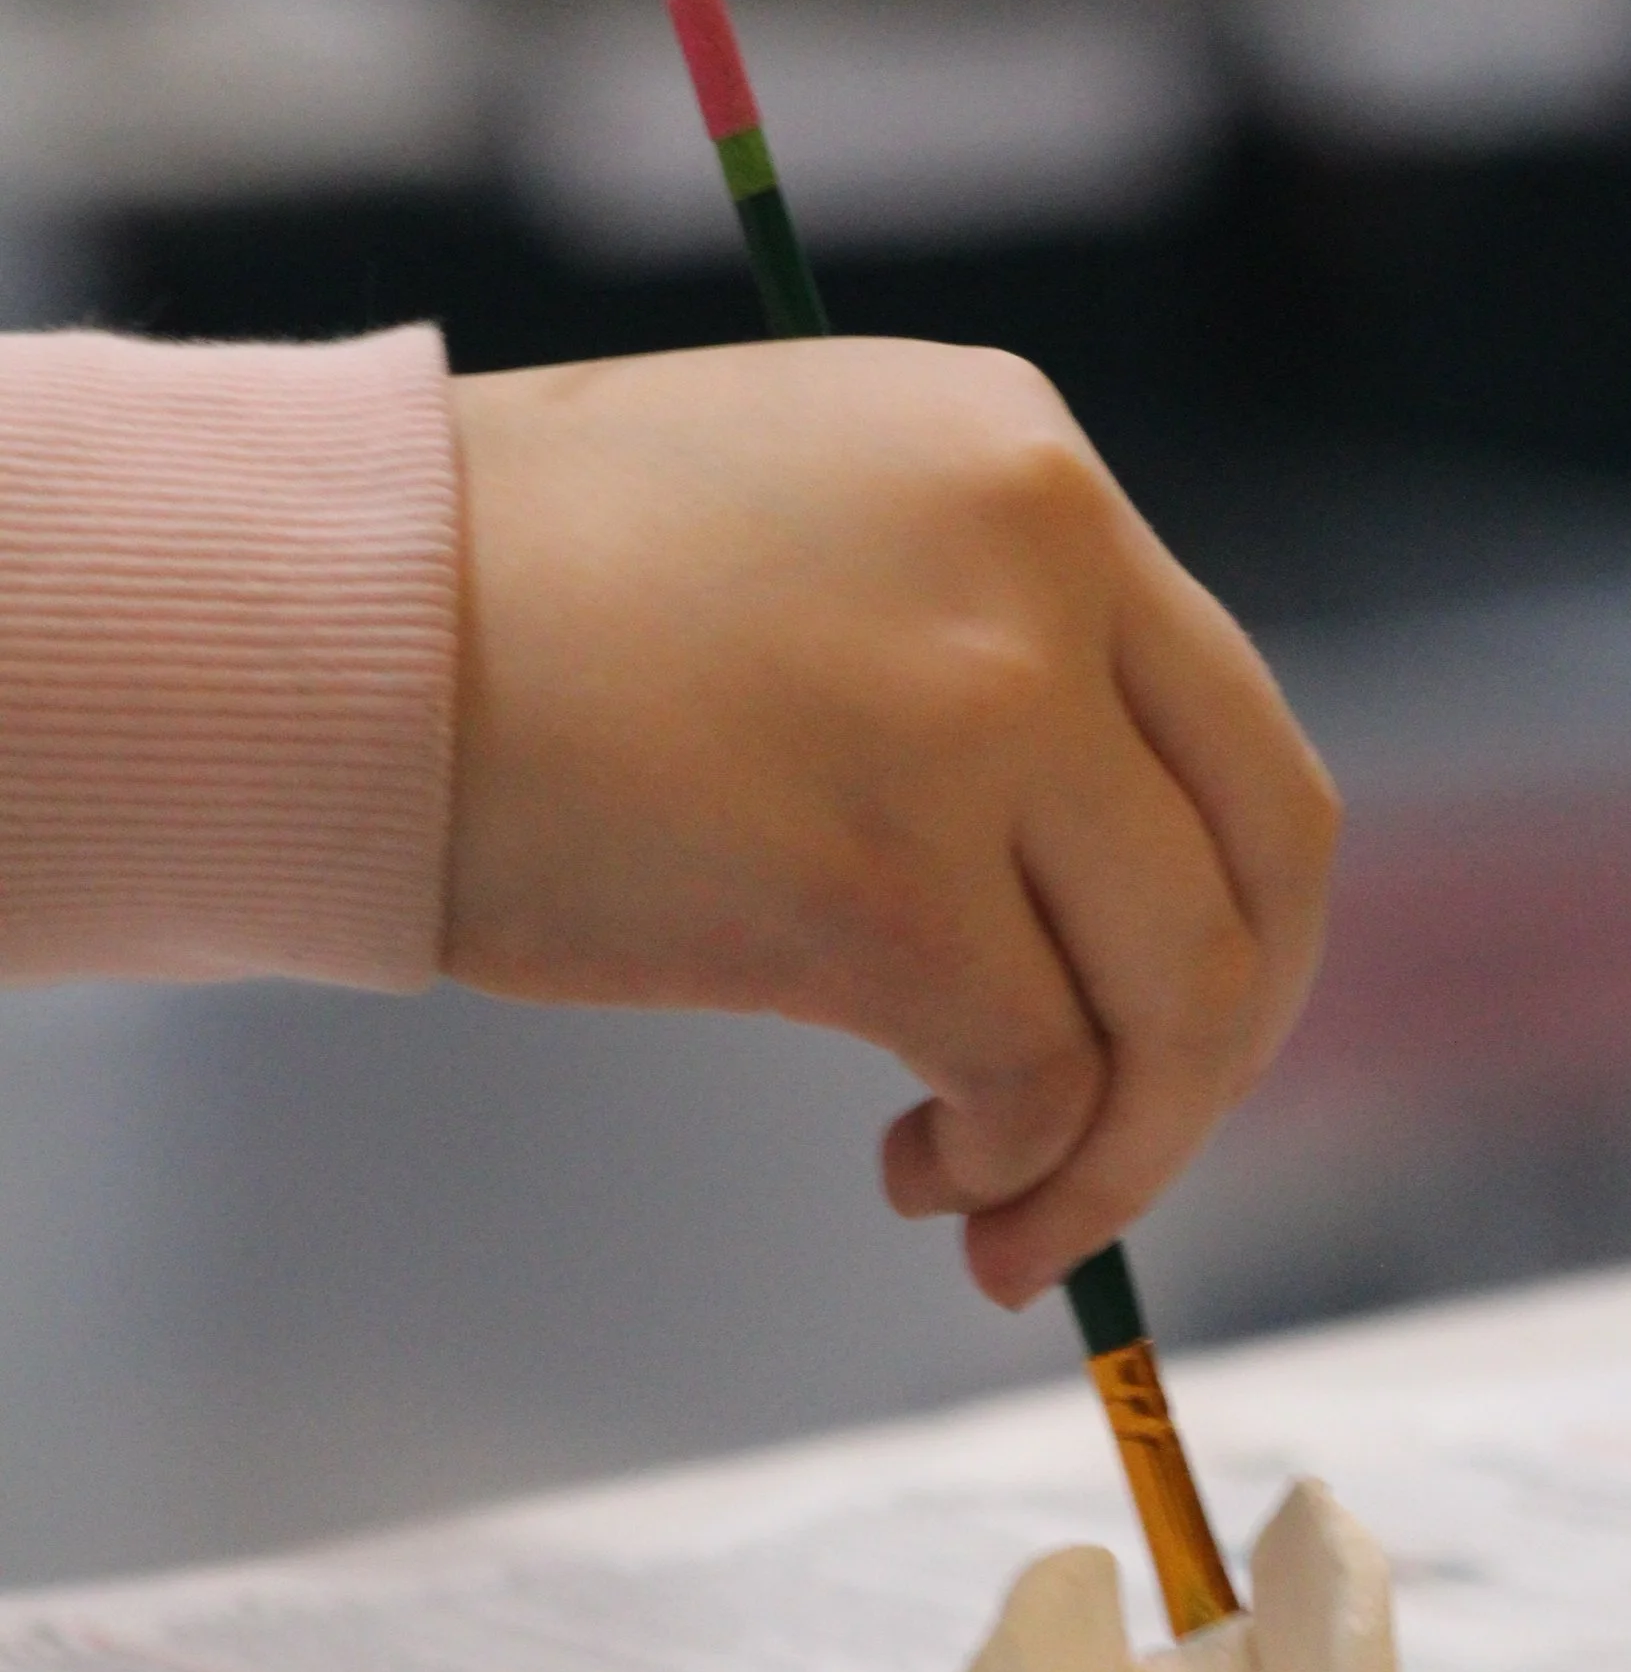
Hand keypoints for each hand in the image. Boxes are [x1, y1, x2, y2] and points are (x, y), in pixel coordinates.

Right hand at [446, 340, 1337, 1306]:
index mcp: (1033, 465)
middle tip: (1133, 1144)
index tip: (1169, 1024)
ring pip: (1172, 994)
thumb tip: (1112, 882)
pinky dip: (1015, 1165)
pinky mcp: (882, 872)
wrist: (323, 620)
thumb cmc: (524, 601)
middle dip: (1224, 1047)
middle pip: (1266, 858)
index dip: (1232, 913)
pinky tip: (922, 1176)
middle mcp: (1045, 562)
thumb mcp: (822, 528)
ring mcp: (976, 712)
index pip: (1237, 728)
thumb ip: (987, 644)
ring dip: (1114, 1146)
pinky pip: (1036, 1073)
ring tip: (993, 1206)